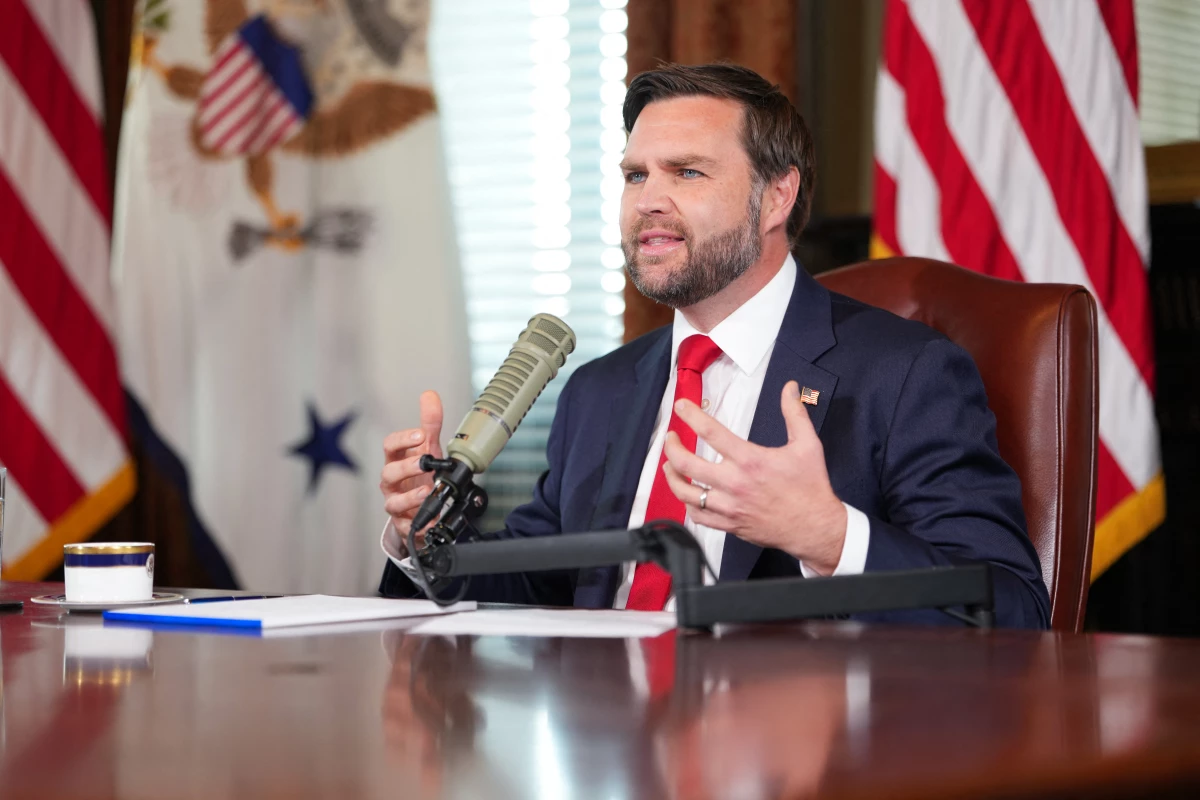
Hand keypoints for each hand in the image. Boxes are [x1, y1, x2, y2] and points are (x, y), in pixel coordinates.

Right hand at [380, 391, 443, 551]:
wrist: (420, 506)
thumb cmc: (420, 474)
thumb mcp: (427, 448)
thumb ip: (429, 423)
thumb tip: (430, 395)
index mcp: (396, 460)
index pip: (390, 446)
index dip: (403, 439)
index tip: (420, 435)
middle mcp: (392, 482)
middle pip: (389, 472)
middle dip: (406, 467)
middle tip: (424, 462)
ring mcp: (396, 502)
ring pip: (393, 501)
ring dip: (410, 497)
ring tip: (427, 491)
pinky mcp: (403, 523)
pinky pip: (405, 526)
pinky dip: (417, 523)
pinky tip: (430, 519)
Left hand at [661, 381, 847, 574]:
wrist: (815, 527)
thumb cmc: (810, 487)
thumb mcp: (807, 445)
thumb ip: (795, 413)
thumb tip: (790, 388)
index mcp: (750, 460)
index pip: (710, 432)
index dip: (691, 415)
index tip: (681, 406)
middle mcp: (734, 483)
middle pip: (686, 463)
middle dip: (672, 446)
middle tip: (671, 437)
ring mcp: (729, 506)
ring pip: (685, 492)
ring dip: (671, 476)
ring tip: (669, 465)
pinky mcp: (729, 524)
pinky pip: (697, 515)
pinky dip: (688, 503)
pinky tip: (688, 494)